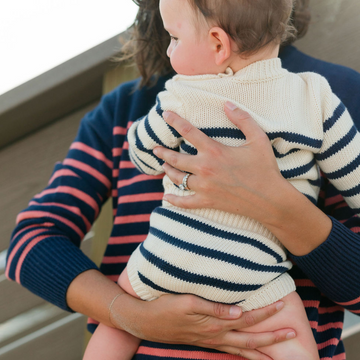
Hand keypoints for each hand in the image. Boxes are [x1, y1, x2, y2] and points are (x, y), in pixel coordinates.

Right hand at [113, 292, 295, 359]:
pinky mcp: (204, 340)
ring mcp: (210, 341)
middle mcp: (216, 337)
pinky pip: (230, 349)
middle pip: (250, 339)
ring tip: (278, 351)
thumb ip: (214, 309)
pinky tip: (249, 350)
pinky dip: (244, 351)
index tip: (282, 304)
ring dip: (262, 349)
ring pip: (242, 349)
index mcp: (215, 326)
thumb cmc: (167, 308)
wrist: (146, 321)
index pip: (247, 319)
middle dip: (273, 337)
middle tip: (292, 332)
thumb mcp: (189, 303)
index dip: (266, 313)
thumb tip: (240, 313)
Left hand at [153, 102, 331, 254]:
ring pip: (177, 178)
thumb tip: (227, 104)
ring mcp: (204, 187)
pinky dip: (175, 200)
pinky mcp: (207, 201)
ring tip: (163, 166)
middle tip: (155, 149)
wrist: (270, 199)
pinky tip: (167, 196)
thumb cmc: (265, 168)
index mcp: (214, 151)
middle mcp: (205, 168)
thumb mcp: (258, 139)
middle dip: (163, 152)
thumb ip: (242, 119)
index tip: (165, 114)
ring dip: (168, 170)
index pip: (188, 132)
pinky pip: (185, 202)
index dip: (175, 121)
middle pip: (176, 158)